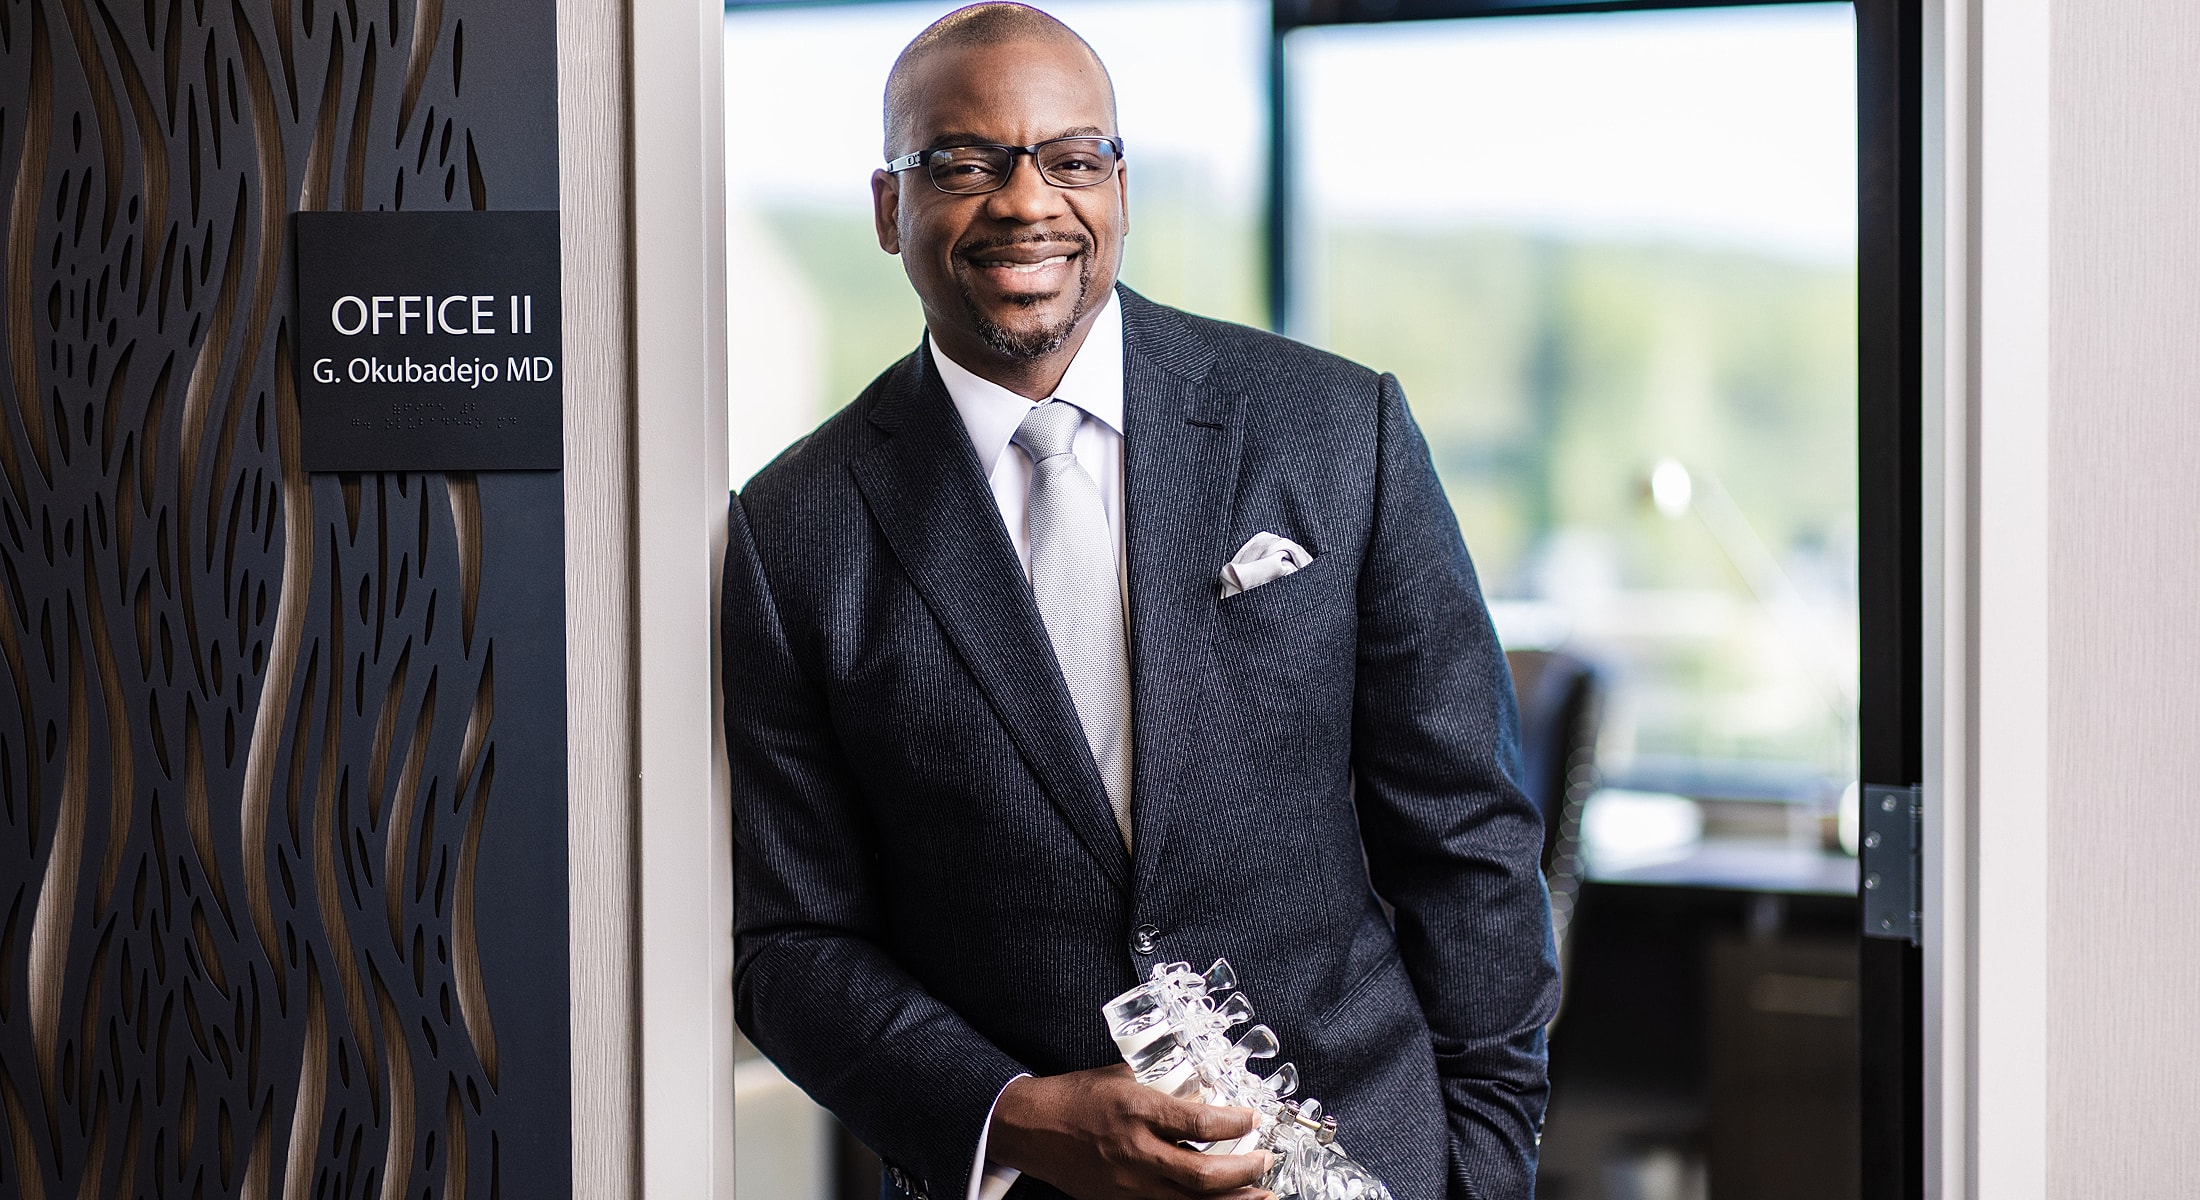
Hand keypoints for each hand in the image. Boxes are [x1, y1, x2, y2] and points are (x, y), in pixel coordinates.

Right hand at [986, 1064, 1273, 1199]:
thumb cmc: (1077, 1097)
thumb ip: (1165, 1083)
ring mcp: (1129, 1185)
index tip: (1254, 1118)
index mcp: (1137, 1111)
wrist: (1034, 1128)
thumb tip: (1207, 1088)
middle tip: (1268, 1161)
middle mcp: (1136, 1152)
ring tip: (1265, 1197)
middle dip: (1245, 1172)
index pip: (1200, 1123)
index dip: (1236, 1123)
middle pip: (1203, 1175)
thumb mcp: (1124, 1075)